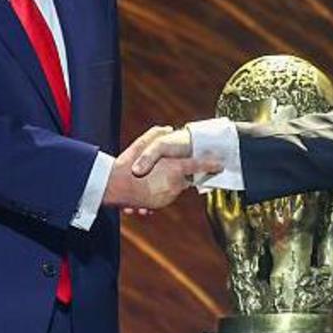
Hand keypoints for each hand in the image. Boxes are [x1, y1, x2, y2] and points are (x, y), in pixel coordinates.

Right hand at [104, 126, 219, 209]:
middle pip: (186, 179)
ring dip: (168, 183)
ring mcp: (167, 196)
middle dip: (180, 174)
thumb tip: (168, 128)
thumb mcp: (140, 144)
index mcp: (173, 169)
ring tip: (149, 178)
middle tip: (165, 168)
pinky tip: (144, 187)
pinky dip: (158, 191)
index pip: (197, 166)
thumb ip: (155, 134)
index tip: (221, 164)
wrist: (111, 188)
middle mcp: (173, 184)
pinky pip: (164, 196)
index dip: (210, 164)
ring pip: (175, 187)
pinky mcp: (158, 205)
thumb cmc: (126, 166)